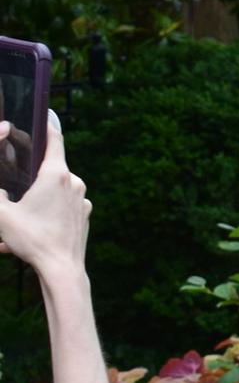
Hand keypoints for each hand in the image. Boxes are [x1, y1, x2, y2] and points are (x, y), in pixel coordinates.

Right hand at [0, 115, 89, 277]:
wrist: (62, 269)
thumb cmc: (32, 239)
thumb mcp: (1, 214)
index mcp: (56, 175)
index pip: (53, 140)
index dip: (47, 125)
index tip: (45, 113)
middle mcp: (74, 182)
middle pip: (49, 169)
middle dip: (29, 177)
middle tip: (13, 189)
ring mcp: (82, 199)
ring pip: (54, 191)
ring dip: (34, 201)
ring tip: (16, 222)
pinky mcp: (85, 214)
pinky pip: (62, 207)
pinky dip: (45, 214)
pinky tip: (28, 232)